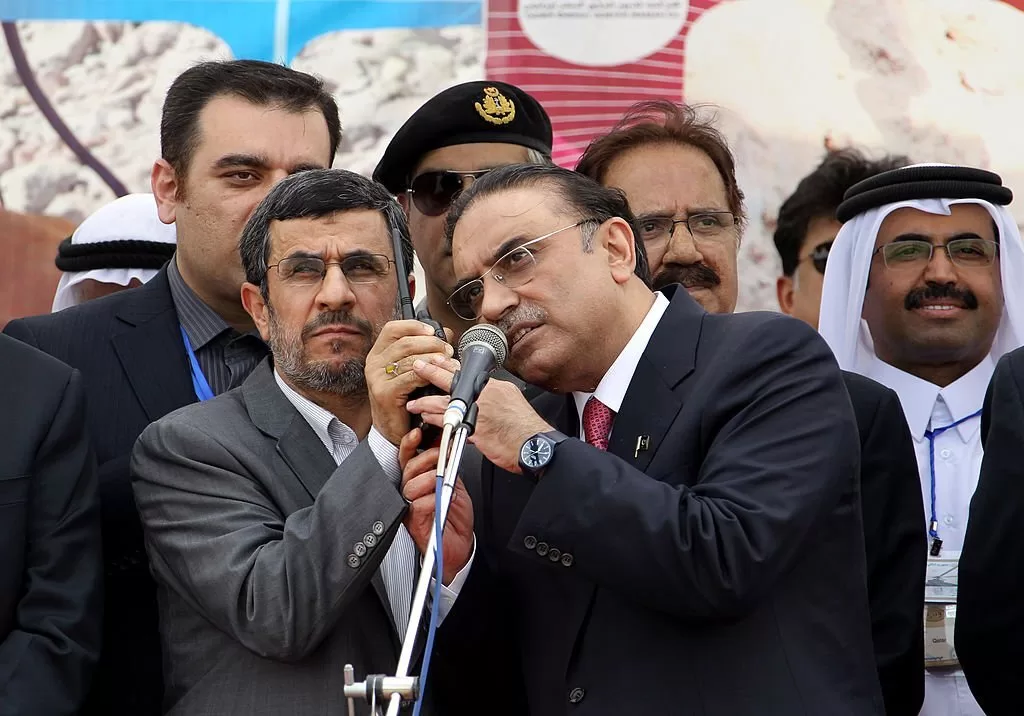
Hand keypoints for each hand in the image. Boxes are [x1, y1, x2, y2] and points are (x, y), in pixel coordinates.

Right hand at [365, 320, 457, 444]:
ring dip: (434, 360)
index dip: (414, 326)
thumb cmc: (403, 398)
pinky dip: (427, 375)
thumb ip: (425, 349)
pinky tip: (436, 378)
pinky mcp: (385, 392)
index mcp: (379, 353)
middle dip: (431, 344)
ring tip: (448, 364)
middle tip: (448, 351)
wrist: (391, 429)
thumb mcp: (413, 369)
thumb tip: (445, 332)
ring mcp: (377, 378)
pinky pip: (411, 377)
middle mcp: (374, 363)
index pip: (393, 329)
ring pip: (410, 359)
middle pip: (405, 342)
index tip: (433, 331)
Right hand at [399, 428, 473, 584]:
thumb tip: (449, 445)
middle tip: (443, 456)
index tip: (419, 433)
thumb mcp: (455, 483)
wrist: (460, 546)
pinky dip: (433, 499)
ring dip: (431, 479)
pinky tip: (444, 499)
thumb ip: (448, 466)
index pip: (407, 458)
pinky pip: (418, 505)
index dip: (410, 444)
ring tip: (445, 481)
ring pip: (411, 485)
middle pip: (408, 468)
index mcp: (418, 480)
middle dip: (426, 458)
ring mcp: (410, 507)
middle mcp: (411, 492)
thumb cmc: (454, 516)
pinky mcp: (414, 523)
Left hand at [407, 360, 553, 473]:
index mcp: (493, 387)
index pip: (466, 372)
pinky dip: (435, 422)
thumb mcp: (513, 399)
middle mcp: (483, 395)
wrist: (533, 443)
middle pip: (451, 380)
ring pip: (444, 403)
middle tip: (417, 365)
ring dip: (425, 402)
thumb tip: (487, 391)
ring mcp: (477, 412)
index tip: (434, 358)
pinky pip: (449, 424)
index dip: (447, 365)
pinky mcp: (474, 430)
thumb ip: (495, 394)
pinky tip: (426, 421)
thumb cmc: (525, 426)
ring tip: (413, 402)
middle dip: (431, 372)